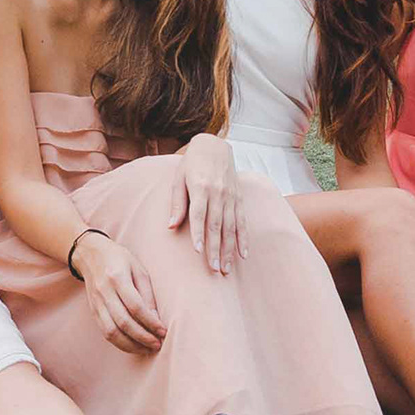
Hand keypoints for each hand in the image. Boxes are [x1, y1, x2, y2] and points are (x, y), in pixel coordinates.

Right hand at [73, 233, 167, 353]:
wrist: (89, 254)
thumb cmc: (119, 259)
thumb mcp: (138, 269)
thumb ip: (147, 294)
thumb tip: (156, 319)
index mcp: (117, 277)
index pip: (135, 306)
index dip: (150, 322)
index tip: (163, 331)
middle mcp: (104, 291)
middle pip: (123, 322)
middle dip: (143, 337)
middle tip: (157, 344)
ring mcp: (96, 303)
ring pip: (112, 332)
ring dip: (131, 345)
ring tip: (147, 349)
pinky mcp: (93, 311)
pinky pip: (105, 332)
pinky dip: (120, 343)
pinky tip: (133, 345)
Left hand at [171, 134, 243, 274]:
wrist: (214, 146)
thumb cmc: (192, 164)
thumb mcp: (179, 178)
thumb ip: (177, 202)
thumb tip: (171, 226)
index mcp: (201, 187)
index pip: (199, 214)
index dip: (199, 233)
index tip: (198, 251)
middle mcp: (218, 193)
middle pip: (216, 225)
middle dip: (215, 248)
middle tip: (213, 269)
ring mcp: (231, 197)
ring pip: (230, 227)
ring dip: (228, 249)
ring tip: (225, 268)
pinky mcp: (239, 199)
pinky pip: (242, 222)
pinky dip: (243, 239)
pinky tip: (243, 255)